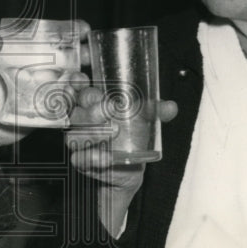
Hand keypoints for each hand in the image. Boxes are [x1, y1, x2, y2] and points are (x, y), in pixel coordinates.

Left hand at [0, 37, 90, 159]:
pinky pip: (62, 110)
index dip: (67, 31)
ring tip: (81, 82)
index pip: (47, 37)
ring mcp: (39, 93)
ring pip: (69, 85)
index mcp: (19, 53)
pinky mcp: (41, 115)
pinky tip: (75, 104)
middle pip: (66, 59)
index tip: (82, 29)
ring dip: (81, 82)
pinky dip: (73, 107)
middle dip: (83, 55)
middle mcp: (33, 71)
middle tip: (90, 54)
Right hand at [66, 89, 177, 235]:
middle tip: (108, 109)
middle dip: (90, 109)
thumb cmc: (130, 135)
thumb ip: (155, 111)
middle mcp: (81, 120)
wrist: (128, 168)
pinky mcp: (83, 161)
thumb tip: (171, 107)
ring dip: (94, 132)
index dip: (74, 81)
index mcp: (91, 103)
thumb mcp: (143, 119)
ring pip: (75, 134)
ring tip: (114, 131)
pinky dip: (93, 157)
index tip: (81, 79)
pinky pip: (80, 158)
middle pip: (76, 111)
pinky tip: (106, 157)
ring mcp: (80, 140)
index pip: (76, 88)